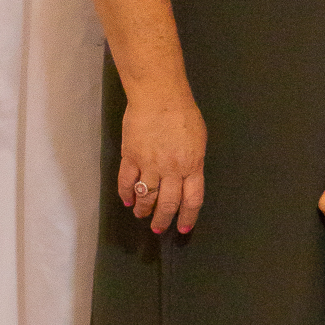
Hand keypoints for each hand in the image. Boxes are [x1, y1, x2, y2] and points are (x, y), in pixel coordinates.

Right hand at [118, 94, 206, 233]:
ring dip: (143, 210)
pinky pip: (126, 181)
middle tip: (158, 228)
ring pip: (146, 196)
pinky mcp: (131, 156)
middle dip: (162, 220)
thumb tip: (188, 176)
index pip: (192, 200)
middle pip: (167, 204)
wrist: (160, 96)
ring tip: (140, 215)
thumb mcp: (199, 140)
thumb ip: (193, 161)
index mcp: (192, 166)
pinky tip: (127, 201)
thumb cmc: (184, 113)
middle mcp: (172, 170)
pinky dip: (126, 194)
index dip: (187, 217)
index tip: (182, 228)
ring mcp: (150, 164)